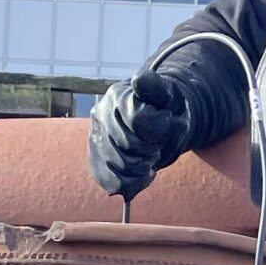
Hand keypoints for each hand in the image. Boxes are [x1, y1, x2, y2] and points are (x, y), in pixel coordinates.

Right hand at [88, 70, 195, 201]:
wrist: (156, 120)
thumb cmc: (166, 109)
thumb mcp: (170, 96)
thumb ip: (158, 89)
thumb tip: (139, 81)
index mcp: (119, 95)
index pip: (139, 121)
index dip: (159, 130)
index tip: (166, 123)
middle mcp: (100, 115)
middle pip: (129, 147)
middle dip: (150, 149)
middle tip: (157, 142)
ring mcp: (95, 138)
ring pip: (120, 166)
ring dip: (143, 166)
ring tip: (148, 155)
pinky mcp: (95, 160)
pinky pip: (111, 182)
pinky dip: (132, 183)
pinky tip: (142, 173)